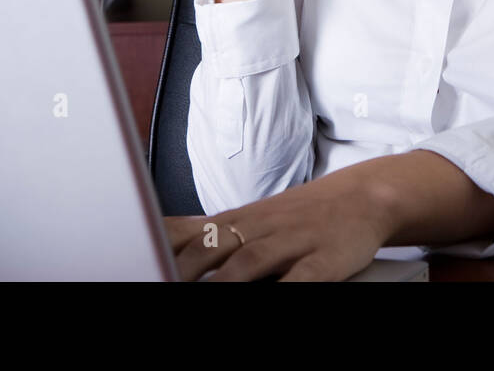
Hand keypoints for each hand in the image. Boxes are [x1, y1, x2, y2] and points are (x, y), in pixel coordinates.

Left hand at [163, 170, 391, 280]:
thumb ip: (200, 234)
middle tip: (157, 280)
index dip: (156, 249)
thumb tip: (151, 240)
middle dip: (181, 272)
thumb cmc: (295, 217)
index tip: (132, 260)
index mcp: (232, 221)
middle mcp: (255, 228)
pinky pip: (302, 278)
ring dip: (224, 283)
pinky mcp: (323, 260)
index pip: (182, 233)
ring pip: (248, 262)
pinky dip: (286, 289)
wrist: (361, 197)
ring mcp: (289, 242)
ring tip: (207, 296)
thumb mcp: (244, 219)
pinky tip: (277, 297)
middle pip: (208, 249)